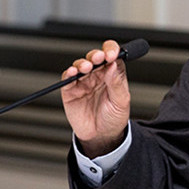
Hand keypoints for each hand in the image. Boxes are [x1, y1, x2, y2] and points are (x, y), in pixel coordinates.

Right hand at [60, 39, 131, 156]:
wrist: (101, 137)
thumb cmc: (113, 119)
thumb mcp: (121, 102)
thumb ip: (116, 83)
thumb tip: (114, 64)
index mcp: (112, 74)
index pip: (112, 55)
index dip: (112, 51)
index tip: (112, 54)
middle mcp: (97, 75)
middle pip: (95, 57)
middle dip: (96, 55)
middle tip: (99, 57)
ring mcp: (83, 82)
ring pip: (80, 65)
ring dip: (82, 63)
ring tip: (86, 67)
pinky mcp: (71, 91)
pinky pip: (67, 79)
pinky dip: (68, 74)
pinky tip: (73, 72)